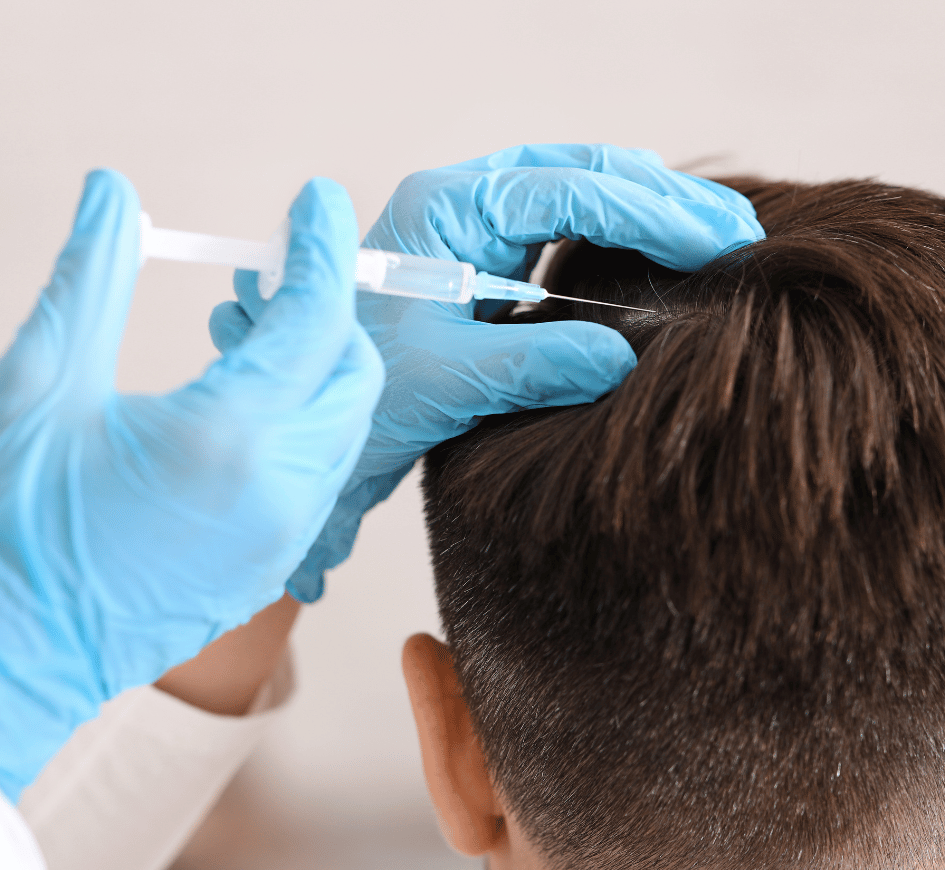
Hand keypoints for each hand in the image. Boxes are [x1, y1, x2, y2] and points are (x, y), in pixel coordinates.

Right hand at [0, 171, 382, 799]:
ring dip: (317, 367)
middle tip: (272, 278)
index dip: (323, 249)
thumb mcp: (40, 385)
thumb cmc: (10, 524)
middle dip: (329, 312)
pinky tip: (247, 403)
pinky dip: (305, 420)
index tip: (319, 202)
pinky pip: (322, 471)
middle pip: (354, 372)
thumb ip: (92, 278)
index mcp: (227, 437)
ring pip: (346, 424)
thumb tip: (114, 192)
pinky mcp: (277, 559)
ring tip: (246, 335)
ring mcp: (287, 533)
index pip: (316, 319)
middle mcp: (280, 489)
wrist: (13, 651)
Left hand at [212, 143, 764, 600]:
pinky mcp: (485, 262)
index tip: (718, 244)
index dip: (650, 212)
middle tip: (738, 229)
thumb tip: (625, 357)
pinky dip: (618, 241)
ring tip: (718, 235)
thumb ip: (533, 363)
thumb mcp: (446, 380)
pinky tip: (659, 258)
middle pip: (580, 174)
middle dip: (662, 198)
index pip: (567, 190)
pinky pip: (563, 237)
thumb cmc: (359, 396)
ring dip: (646, 212)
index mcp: (445, 210)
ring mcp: (473, 229)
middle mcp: (462, 204)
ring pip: (578, 198)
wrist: (309, 420)